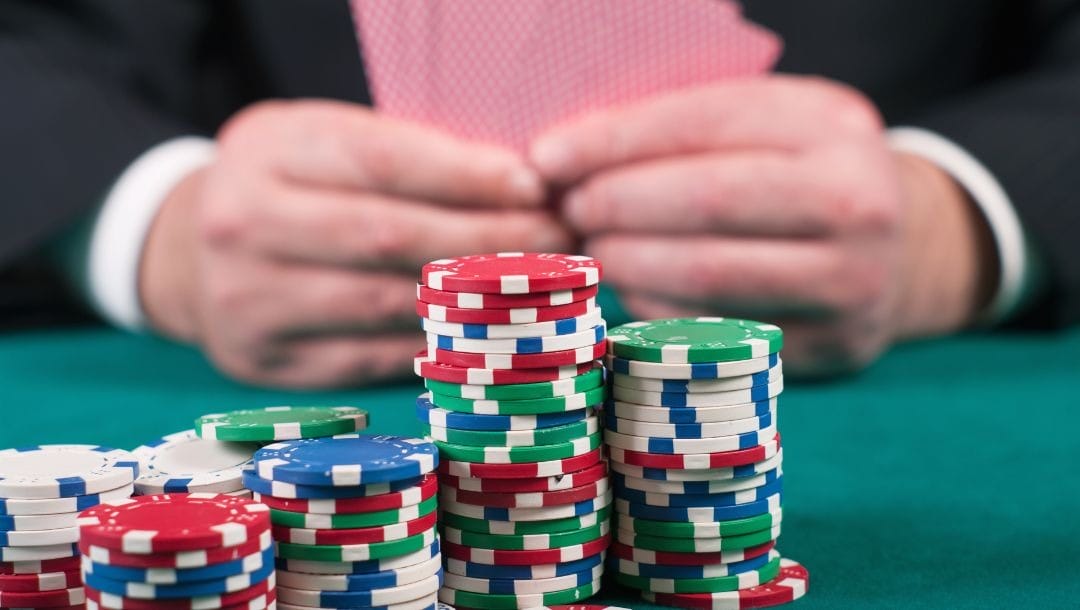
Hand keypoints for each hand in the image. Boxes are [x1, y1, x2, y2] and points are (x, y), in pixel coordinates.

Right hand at [141, 100, 571, 387]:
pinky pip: (370, 358)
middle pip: (391, 238)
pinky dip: (434, 345)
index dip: (469, 177)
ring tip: (532, 286)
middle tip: (555, 240)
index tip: (535, 186)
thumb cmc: (283, 185)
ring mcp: (247, 301)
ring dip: (473, 299)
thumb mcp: (323, 140)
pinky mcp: (262, 363)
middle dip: (487, 241)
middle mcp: (245, 225)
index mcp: (268, 151)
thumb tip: (518, 185)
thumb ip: (405, 155)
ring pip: (385, 304)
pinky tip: (482, 331)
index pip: (386, 161)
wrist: (187, 253)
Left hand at [530, 76, 994, 375]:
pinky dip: (661, 311)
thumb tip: (562, 158)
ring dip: (631, 263)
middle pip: (708, 199)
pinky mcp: (835, 344)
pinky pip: (722, 330)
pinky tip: (632, 291)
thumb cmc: (798, 175)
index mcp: (832, 122)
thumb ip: (682, 132)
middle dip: (617, 203)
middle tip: (570, 211)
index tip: (548, 158)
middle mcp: (860, 199)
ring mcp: (855, 280)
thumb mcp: (764, 126)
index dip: (614, 141)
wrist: (899, 247)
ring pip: (712, 273)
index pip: (702, 123)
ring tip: (593, 250)